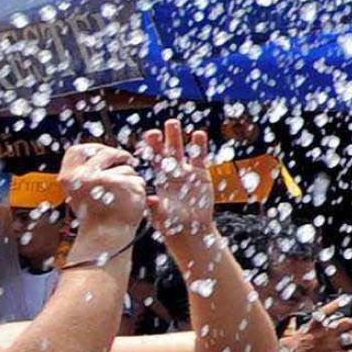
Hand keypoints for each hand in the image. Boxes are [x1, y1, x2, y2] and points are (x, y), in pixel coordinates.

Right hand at [58, 141, 146, 251]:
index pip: (79, 150)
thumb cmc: (97, 216)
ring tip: (124, 195)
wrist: (104, 237)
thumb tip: (100, 153)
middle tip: (128, 161)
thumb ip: (86, 172)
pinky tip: (133, 201)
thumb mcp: (81, 190)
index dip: (95, 148)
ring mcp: (100, 179)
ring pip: (125, 167)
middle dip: (120, 156)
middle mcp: (81, 176)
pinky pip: (136, 179)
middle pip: (106, 152)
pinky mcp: (119, 185)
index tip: (106, 152)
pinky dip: (139, 189)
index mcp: (68, 176)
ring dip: (131, 178)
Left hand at [135, 124, 218, 240]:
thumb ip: (156, 207)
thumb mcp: (162, 216)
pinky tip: (198, 134)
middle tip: (162, 125)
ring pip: (181, 149)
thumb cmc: (173, 224)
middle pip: (166, 150)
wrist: (191, 228)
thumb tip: (150, 200)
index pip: (153, 158)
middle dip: (163, 137)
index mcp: (159, 178)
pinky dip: (199, 145)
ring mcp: (186, 171)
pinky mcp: (201, 174)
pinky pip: (200, 157)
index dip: (151, 147)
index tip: (149, 137)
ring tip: (173, 123)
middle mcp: (171, 171)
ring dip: (176, 137)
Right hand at [271, 308, 351, 351]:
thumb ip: (294, 328)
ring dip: (351, 338)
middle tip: (350, 326)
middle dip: (350, 323)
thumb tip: (293, 323)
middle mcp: (325, 334)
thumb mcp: (287, 337)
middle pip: (347, 322)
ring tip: (349, 340)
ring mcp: (332, 346)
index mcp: (312, 327)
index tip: (345, 300)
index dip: (338, 304)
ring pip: (351, 338)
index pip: (327, 310)